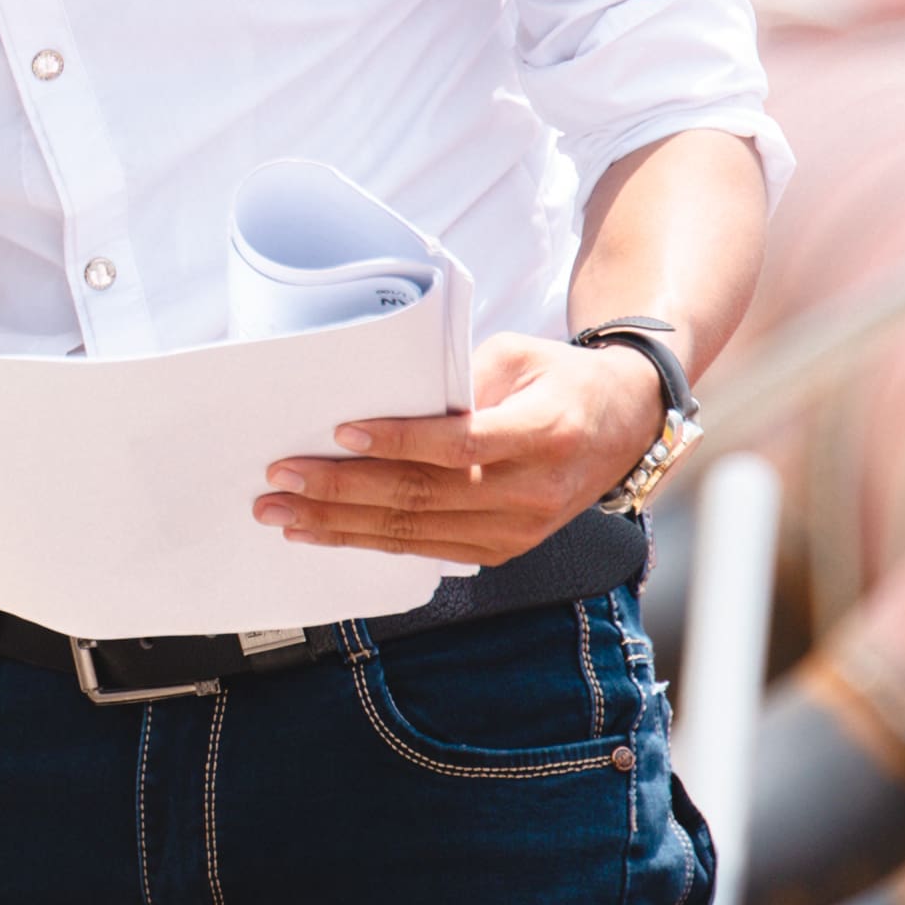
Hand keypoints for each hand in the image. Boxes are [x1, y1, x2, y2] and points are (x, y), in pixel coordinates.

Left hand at [255, 329, 664, 567]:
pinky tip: (324, 532)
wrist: (623, 427)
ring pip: (415, 532)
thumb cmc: (562, 382)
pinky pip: (424, 549)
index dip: (399, 442)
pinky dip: (368, 542)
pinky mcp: (502, 549)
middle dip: (342, 489)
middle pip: (423, 496)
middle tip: (282, 478)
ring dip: (340, 524)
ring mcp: (517, 530)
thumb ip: (460, 377)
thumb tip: (386, 398)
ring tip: (283, 511)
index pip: (460, 446)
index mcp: (543, 432)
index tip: (341, 433)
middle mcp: (532, 491)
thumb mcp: (520, 355)